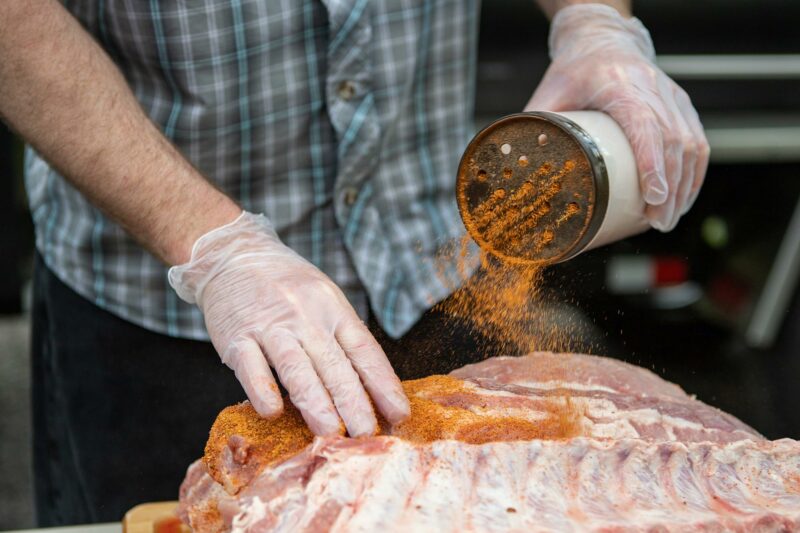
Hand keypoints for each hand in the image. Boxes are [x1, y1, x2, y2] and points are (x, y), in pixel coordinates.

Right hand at [168, 212, 409, 436]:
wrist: (235, 254)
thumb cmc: (287, 285)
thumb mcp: (324, 298)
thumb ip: (342, 337)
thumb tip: (370, 387)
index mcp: (333, 309)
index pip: (365, 350)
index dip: (384, 384)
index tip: (399, 413)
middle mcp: (306, 317)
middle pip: (335, 365)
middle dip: (354, 403)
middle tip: (368, 436)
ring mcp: (271, 326)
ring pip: (297, 368)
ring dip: (315, 403)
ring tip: (331, 432)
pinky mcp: (237, 335)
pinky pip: (251, 365)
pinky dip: (262, 389)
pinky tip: (273, 412)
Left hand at [525, 4, 709, 230]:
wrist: (603, 40)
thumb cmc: (574, 69)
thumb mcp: (550, 93)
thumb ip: (535, 128)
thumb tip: (514, 170)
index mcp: (621, 85)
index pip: (645, 126)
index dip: (652, 163)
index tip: (654, 197)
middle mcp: (653, 89)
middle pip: (673, 142)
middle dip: (670, 188)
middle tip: (658, 222)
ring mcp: (672, 97)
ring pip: (691, 144)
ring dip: (684, 186)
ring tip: (668, 220)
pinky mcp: (682, 105)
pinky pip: (698, 141)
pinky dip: (694, 174)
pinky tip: (684, 199)